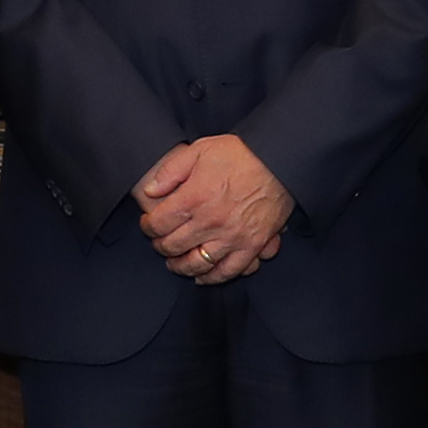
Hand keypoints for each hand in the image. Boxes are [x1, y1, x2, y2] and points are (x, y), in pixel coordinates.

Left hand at [135, 134, 291, 282]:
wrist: (280, 160)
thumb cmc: (241, 153)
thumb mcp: (200, 150)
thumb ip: (171, 171)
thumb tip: (150, 190)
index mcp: (194, 198)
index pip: (158, 224)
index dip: (147, 227)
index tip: (148, 225)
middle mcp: (210, 222)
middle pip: (173, 246)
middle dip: (160, 247)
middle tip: (159, 243)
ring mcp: (232, 237)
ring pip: (196, 264)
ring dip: (180, 267)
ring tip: (175, 262)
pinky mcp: (252, 245)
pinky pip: (228, 271)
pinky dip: (212, 277)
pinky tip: (202, 276)